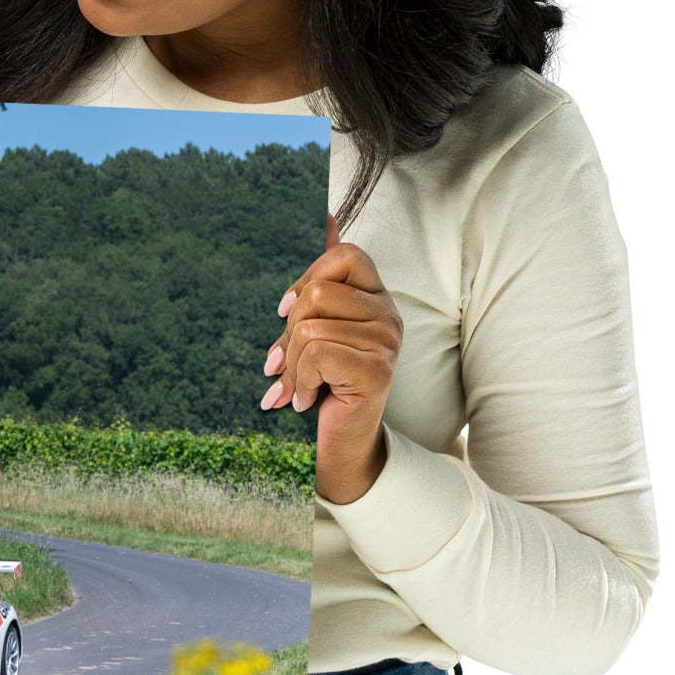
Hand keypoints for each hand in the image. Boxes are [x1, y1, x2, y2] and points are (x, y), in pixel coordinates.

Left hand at [260, 213, 401, 504]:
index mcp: (377, 299)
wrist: (341, 446)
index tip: (287, 313)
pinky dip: (298, 381)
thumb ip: (315, 293)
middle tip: (286, 365)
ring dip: (291, 365)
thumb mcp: (313, 334)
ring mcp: (387, 341)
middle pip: (318, 293)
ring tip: (298, 388)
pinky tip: (305, 400)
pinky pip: (317, 353)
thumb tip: (324, 228)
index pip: (345, 254)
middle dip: (289, 334)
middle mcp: (389, 315)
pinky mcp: (377, 369)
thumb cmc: (324, 387)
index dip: (307, 278)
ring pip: (310, 327)